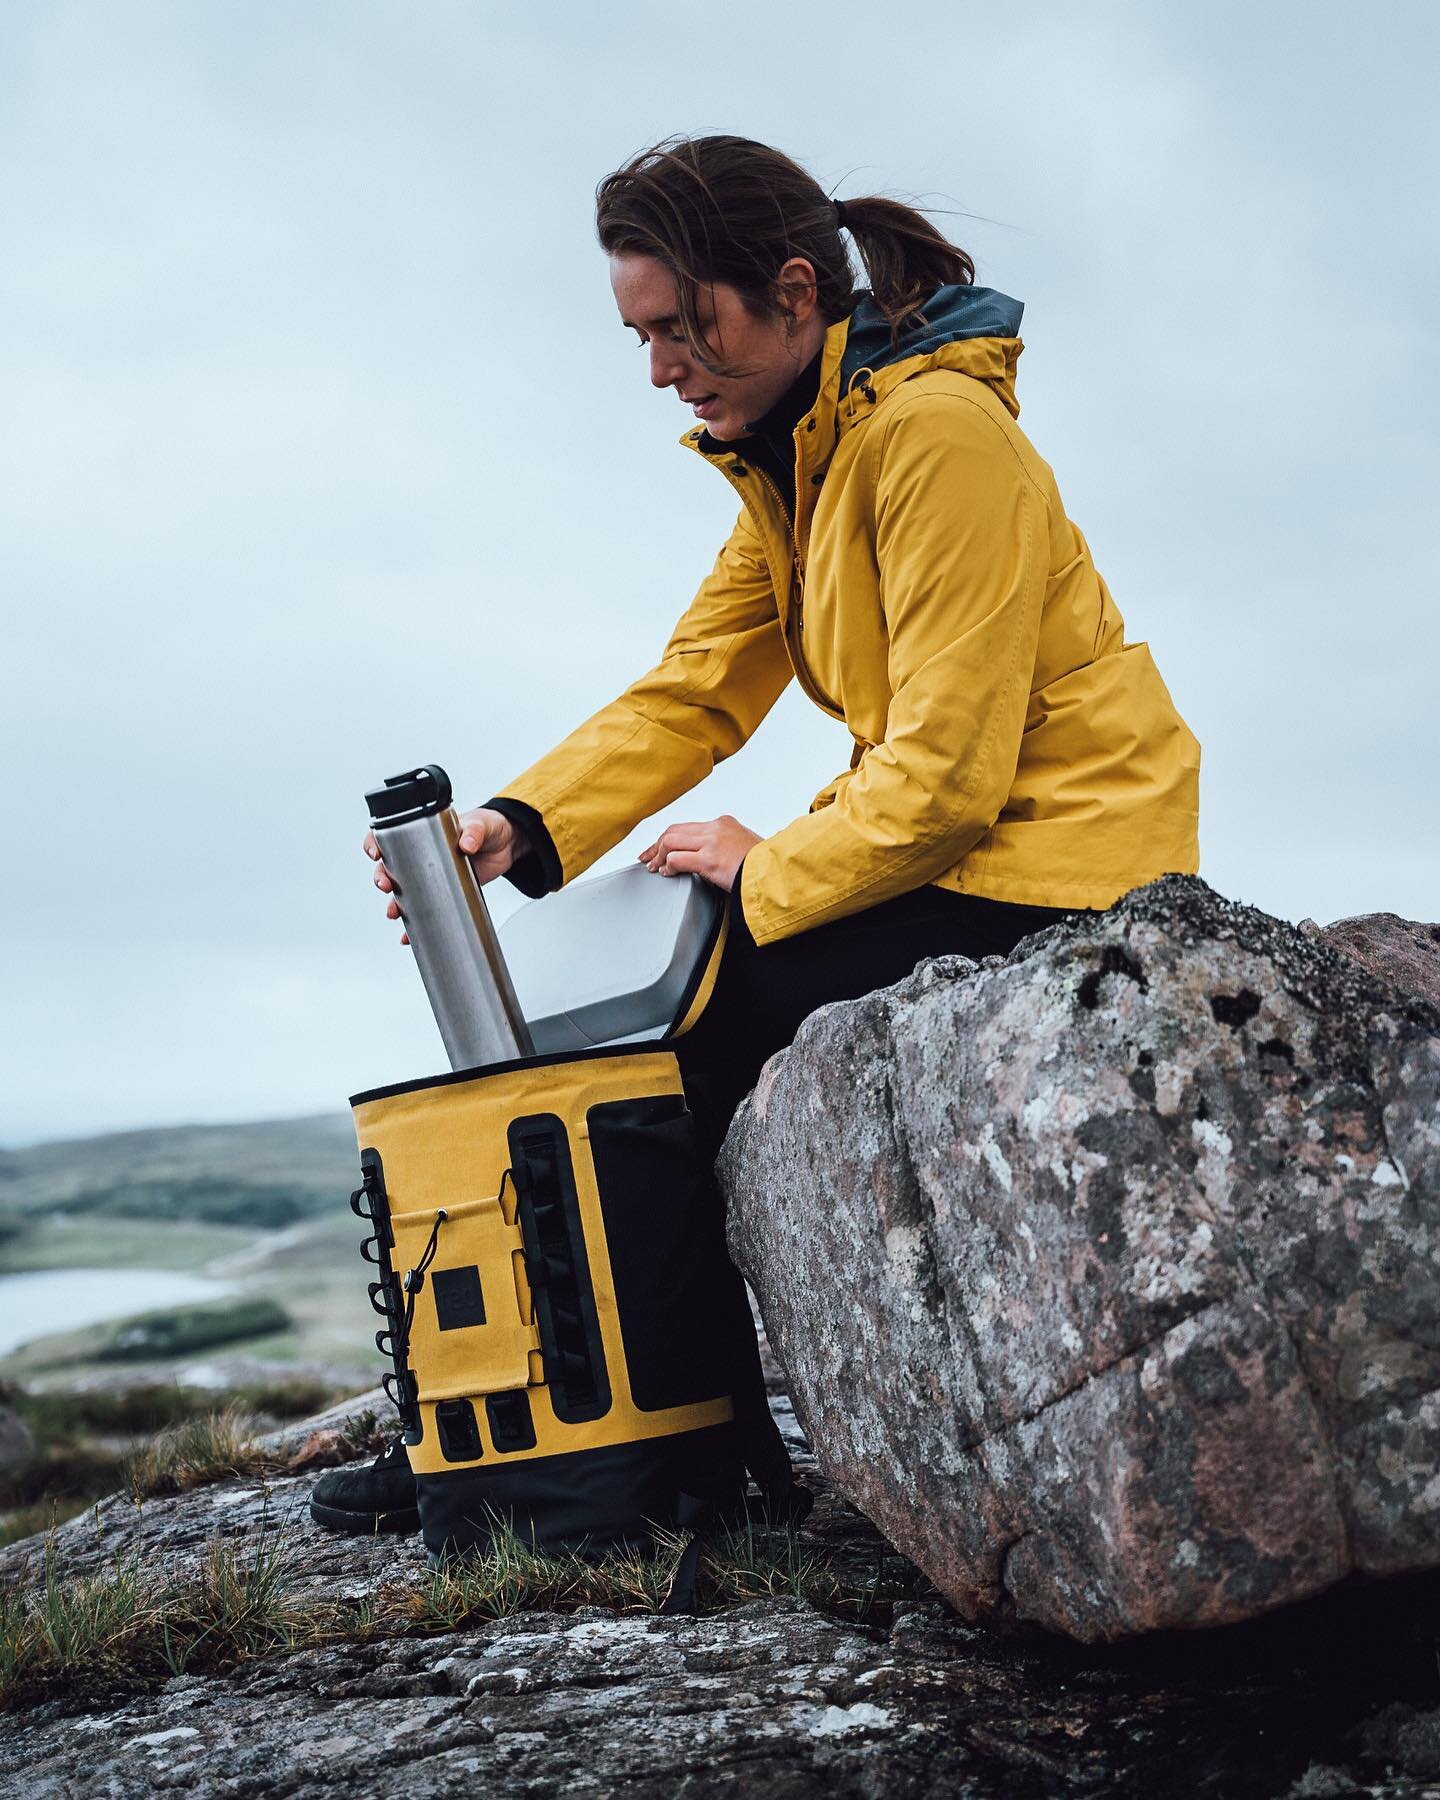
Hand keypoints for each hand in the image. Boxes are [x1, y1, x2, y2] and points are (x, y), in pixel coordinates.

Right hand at [364, 806, 527, 945]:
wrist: (508, 844)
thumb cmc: (489, 827)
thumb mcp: (482, 824)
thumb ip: (475, 831)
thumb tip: (466, 843)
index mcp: (425, 831)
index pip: (391, 833)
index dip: (377, 843)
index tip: (376, 853)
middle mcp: (422, 854)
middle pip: (391, 866)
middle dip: (383, 877)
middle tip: (387, 885)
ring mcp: (432, 875)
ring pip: (403, 891)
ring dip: (395, 904)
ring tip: (395, 913)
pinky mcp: (445, 892)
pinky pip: (425, 909)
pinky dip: (416, 925)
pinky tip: (409, 936)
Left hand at [637, 815, 759, 891]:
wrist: (778, 873)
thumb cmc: (765, 865)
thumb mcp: (745, 846)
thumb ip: (726, 847)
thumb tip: (712, 858)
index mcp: (724, 823)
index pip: (687, 826)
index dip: (669, 838)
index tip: (660, 848)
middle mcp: (716, 829)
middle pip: (673, 830)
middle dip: (656, 845)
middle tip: (647, 858)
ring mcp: (712, 843)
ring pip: (670, 841)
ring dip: (658, 855)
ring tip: (655, 868)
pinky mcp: (709, 860)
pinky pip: (676, 859)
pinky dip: (667, 866)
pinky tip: (667, 873)